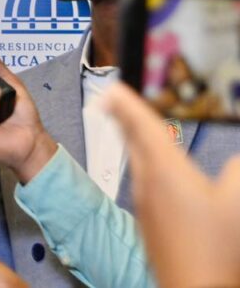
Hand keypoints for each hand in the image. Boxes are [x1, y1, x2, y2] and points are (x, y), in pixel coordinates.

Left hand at [104, 83, 239, 287]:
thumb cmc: (216, 251)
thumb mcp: (238, 203)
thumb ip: (237, 173)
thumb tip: (236, 163)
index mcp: (165, 171)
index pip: (141, 126)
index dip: (127, 103)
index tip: (112, 87)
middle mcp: (147, 183)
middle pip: (133, 141)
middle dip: (124, 117)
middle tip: (111, 98)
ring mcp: (145, 205)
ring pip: (136, 162)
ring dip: (133, 140)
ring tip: (129, 124)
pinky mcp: (149, 223)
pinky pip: (143, 182)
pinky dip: (144, 164)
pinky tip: (151, 169)